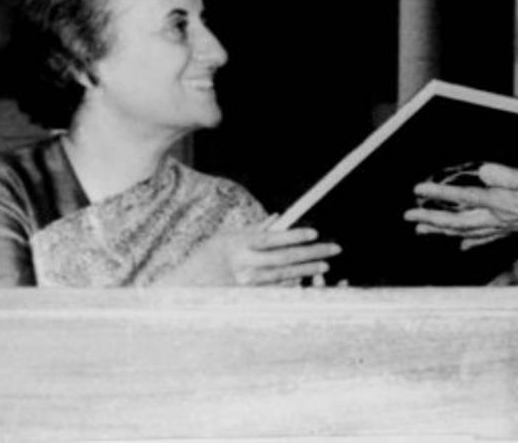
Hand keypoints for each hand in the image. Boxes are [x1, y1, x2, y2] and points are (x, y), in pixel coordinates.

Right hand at [160, 216, 341, 285]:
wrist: (183, 288)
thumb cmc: (204, 258)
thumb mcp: (225, 237)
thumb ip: (254, 229)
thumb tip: (279, 218)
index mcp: (238, 244)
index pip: (272, 239)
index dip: (295, 236)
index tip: (315, 233)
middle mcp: (243, 264)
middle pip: (284, 258)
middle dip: (312, 253)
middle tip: (334, 249)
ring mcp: (245, 284)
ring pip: (284, 277)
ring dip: (307, 271)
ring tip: (325, 267)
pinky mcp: (246, 298)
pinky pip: (275, 291)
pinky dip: (292, 285)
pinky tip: (306, 281)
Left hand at [403, 162, 517, 249]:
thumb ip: (508, 176)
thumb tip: (484, 171)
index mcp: (501, 203)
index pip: (462, 198)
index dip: (438, 194)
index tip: (417, 190)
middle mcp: (499, 217)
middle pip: (456, 221)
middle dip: (430, 219)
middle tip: (408, 217)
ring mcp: (504, 225)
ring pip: (465, 231)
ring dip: (441, 231)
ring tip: (421, 230)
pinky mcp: (512, 227)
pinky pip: (483, 237)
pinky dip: (467, 241)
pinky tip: (460, 245)